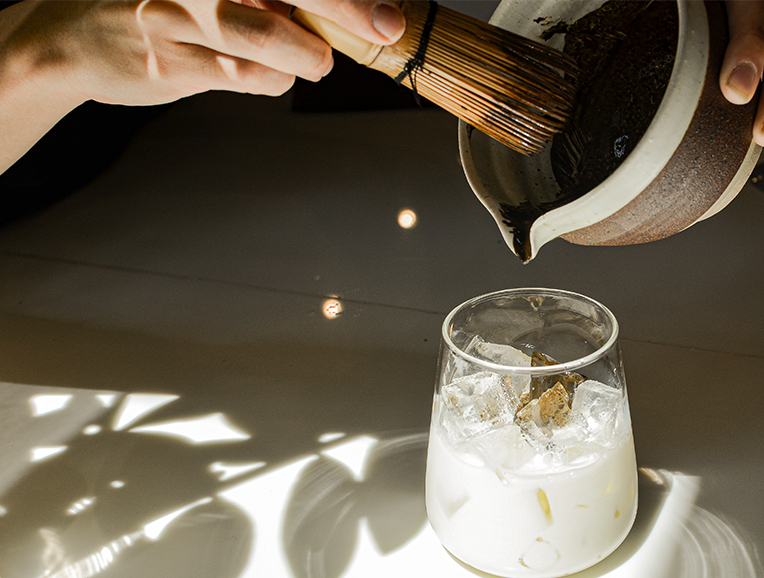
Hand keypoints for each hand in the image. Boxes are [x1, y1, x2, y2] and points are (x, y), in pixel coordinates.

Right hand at [9, 0, 404, 106]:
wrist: (74, 36)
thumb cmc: (163, 5)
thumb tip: (339, 10)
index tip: (384, 15)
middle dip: (343, 9)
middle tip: (384, 28)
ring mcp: (174, 14)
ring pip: (262, 36)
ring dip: (305, 55)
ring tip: (315, 61)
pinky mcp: (169, 63)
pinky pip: (243, 76)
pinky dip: (273, 79)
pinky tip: (271, 73)